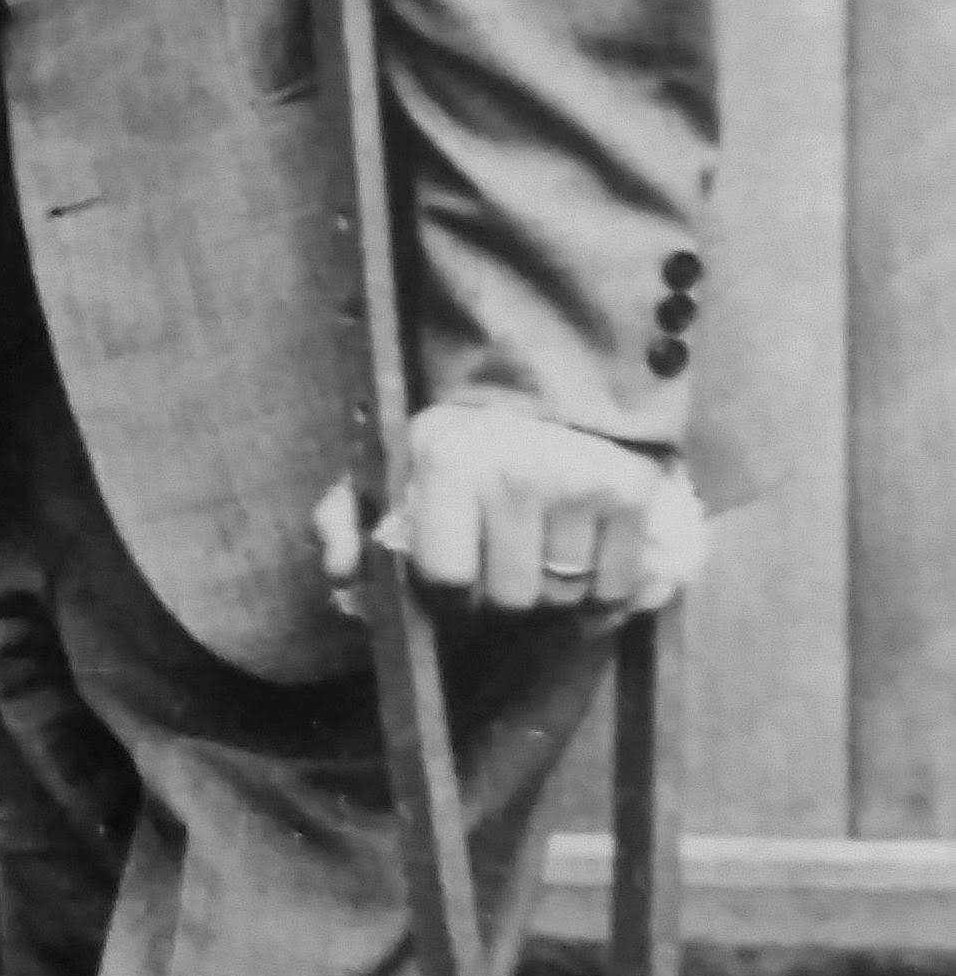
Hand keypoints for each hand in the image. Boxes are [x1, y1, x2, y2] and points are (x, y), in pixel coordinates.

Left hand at [314, 403, 705, 618]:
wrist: (556, 376)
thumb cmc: (462, 437)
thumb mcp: (390, 465)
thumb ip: (345, 518)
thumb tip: (342, 573)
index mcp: (448, 459)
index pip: (445, 579)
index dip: (446, 593)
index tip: (453, 579)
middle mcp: (517, 471)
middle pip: (510, 599)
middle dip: (500, 598)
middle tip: (501, 570)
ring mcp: (581, 483)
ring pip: (563, 598)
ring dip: (551, 596)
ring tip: (541, 562)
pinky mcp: (634, 493)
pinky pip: (617, 589)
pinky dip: (602, 596)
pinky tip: (585, 570)